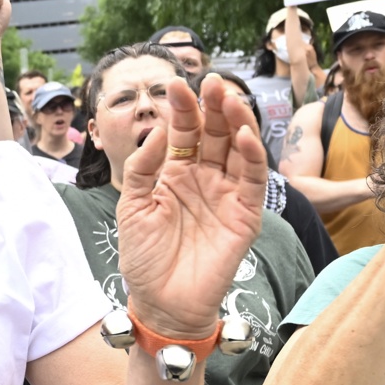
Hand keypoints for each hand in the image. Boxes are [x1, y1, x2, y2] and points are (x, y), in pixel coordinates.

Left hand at [111, 74, 268, 337]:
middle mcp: (205, 178)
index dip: (182, 108)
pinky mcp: (246, 215)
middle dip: (214, 106)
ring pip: (238, 149)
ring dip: (237, 122)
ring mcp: (227, 194)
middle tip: (212, 82)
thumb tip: (160, 128)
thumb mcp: (132, 206)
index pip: (184, 132)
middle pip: (214, 133)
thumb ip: (144, 166)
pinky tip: (242, 136)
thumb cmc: (144, 258)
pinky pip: (252, 180)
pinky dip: (251, 156)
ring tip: (230, 99)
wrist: (161, 302)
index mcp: (176, 172)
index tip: (176, 84)